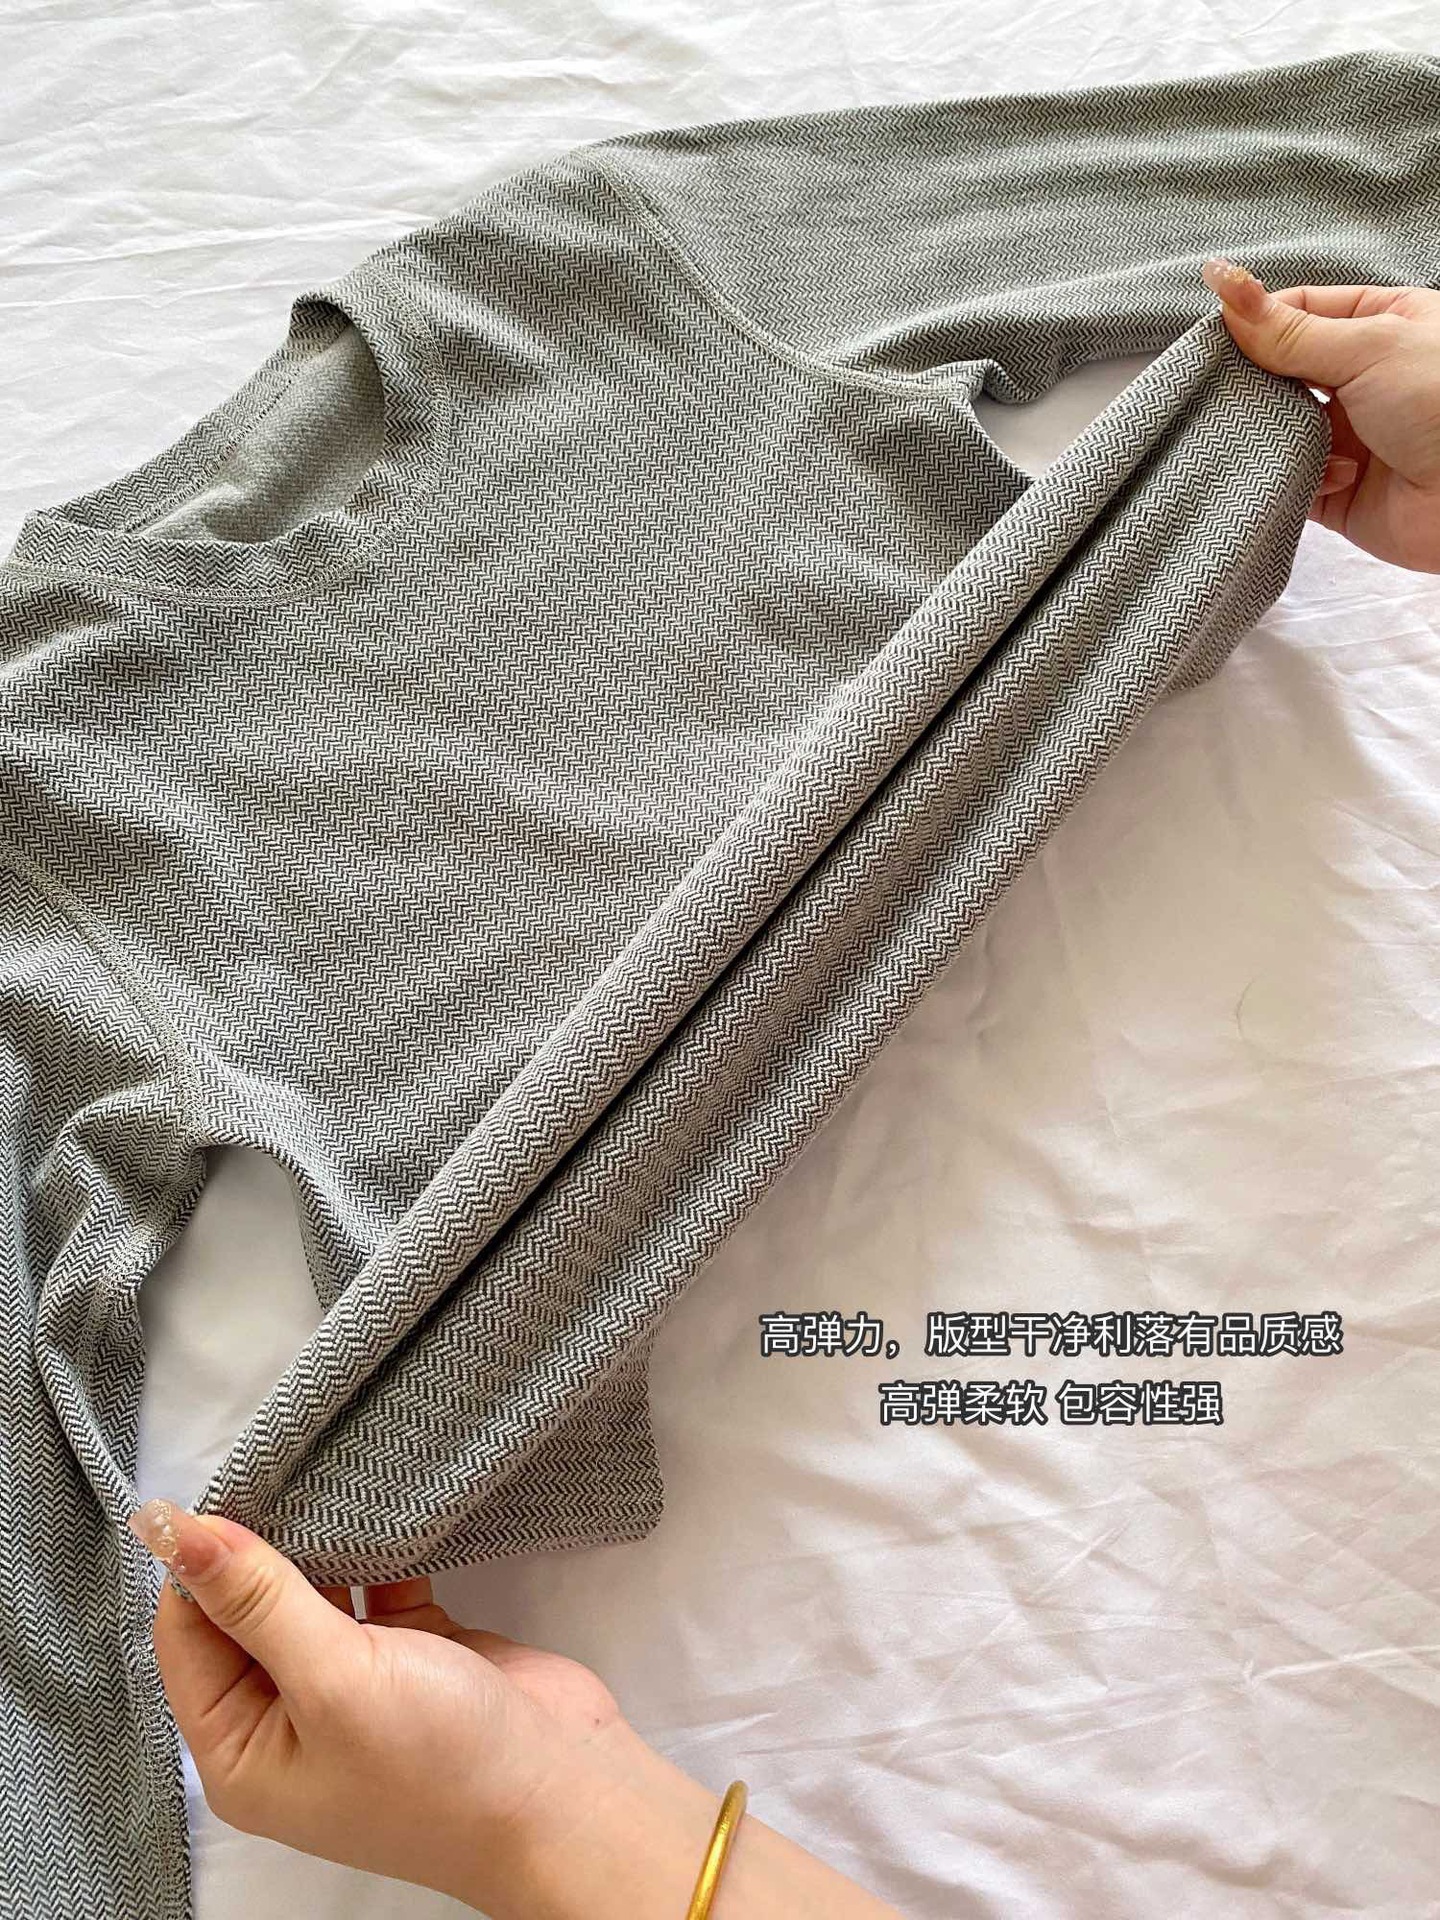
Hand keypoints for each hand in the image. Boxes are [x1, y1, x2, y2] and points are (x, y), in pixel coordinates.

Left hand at [127, 1497, 656, 1913]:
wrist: (565, 1798)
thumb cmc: (438, 1765)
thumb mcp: (334, 1681)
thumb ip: (256, 1599)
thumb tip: (171, 1529)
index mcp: (241, 1750)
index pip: (186, 1637)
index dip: (198, 1563)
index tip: (227, 1488)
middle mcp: (287, 1720)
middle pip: (245, 1611)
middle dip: (259, 1545)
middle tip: (278, 1466)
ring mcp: (354, 1686)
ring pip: (311, 1592)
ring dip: (319, 1541)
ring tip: (323, 1471)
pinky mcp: (414, 1654)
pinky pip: (373, 1587)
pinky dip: (377, 1550)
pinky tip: (380, 1505)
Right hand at [1200, 256, 1439, 574]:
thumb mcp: (1369, 346)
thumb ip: (1291, 330)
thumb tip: (1223, 283)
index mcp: (1384, 326)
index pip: (1301, 312)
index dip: (1255, 322)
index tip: (1213, 336)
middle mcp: (1366, 379)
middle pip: (1283, 370)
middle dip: (1254, 382)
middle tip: (1223, 389)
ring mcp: (1351, 435)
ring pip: (1281, 427)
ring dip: (1272, 433)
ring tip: (1268, 434)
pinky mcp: (1339, 492)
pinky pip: (1291, 481)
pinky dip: (1295, 479)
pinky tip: (1330, 477)